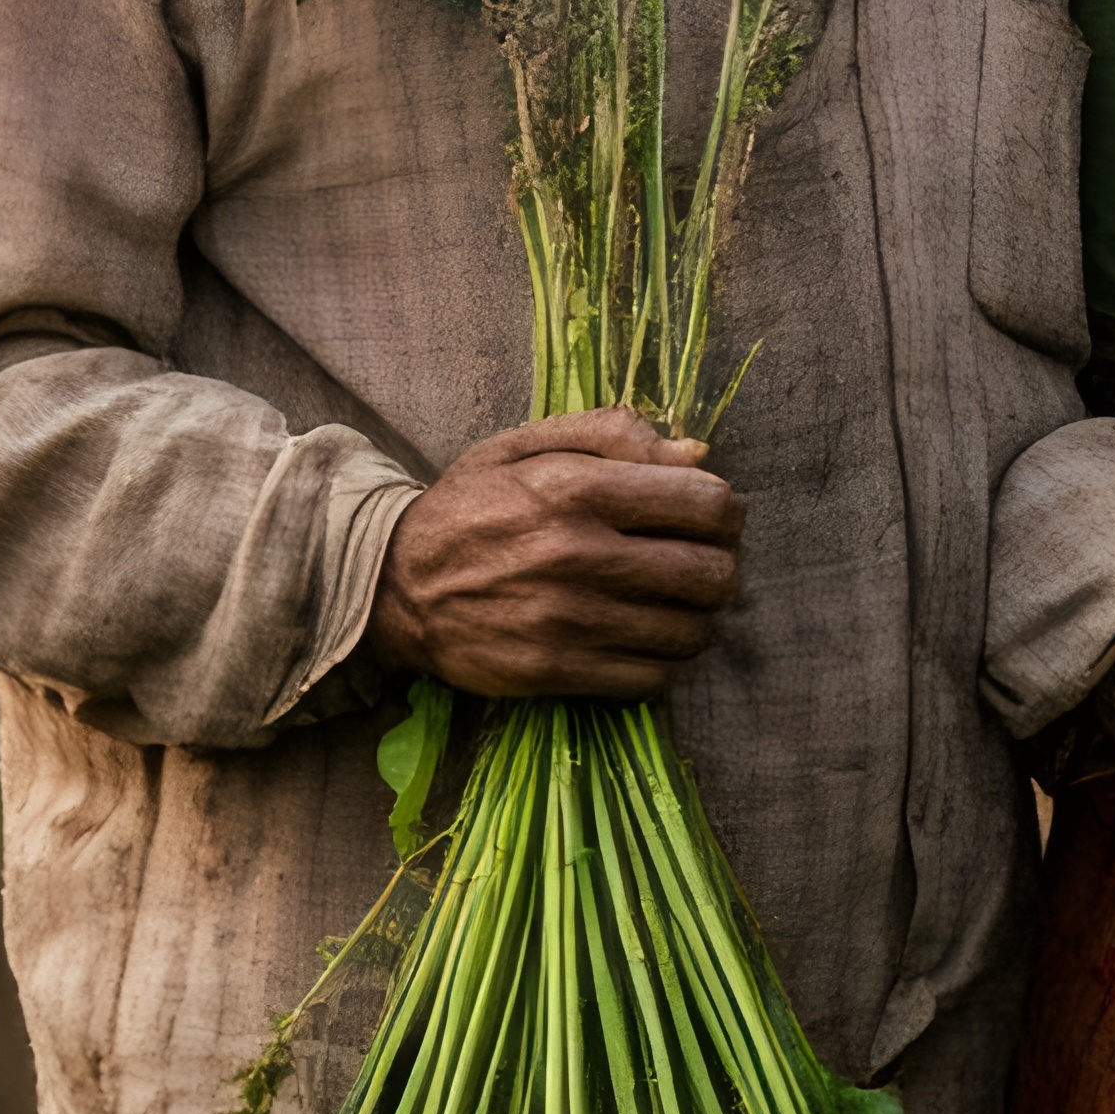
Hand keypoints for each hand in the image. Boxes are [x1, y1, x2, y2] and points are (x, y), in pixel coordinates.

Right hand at [368, 408, 742, 697]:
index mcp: (575, 488)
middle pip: (709, 573)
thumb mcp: (527, 446)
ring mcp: (564, 618)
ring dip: (696, 620)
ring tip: (674, 606)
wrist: (390, 583)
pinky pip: (649, 679)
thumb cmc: (471, 505)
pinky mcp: (550, 670)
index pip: (706, 503)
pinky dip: (662, 664)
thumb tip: (697, 453)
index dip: (724, 512)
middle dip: (720, 568)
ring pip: (688, 632)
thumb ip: (613, 434)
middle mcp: (575, 553)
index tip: (712, 519)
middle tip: (702, 566)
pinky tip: (644, 642)